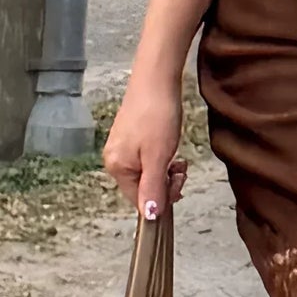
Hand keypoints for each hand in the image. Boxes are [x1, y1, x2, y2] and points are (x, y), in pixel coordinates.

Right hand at [102, 70, 190, 217]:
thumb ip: (153, 188)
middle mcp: (114, 160)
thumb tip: (149, 216)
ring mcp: (122, 148)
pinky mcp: (130, 137)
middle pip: (143, 187)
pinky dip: (161, 158)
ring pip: (147, 173)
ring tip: (178, 157)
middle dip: (166, 183)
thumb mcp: (158, 157)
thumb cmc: (156, 116)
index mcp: (117, 167)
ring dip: (166, 171)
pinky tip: (171, 148)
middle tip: (181, 168)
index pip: (139, 200)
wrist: (156, 79)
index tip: (179, 182)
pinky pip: (147, 160)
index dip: (162, 198)